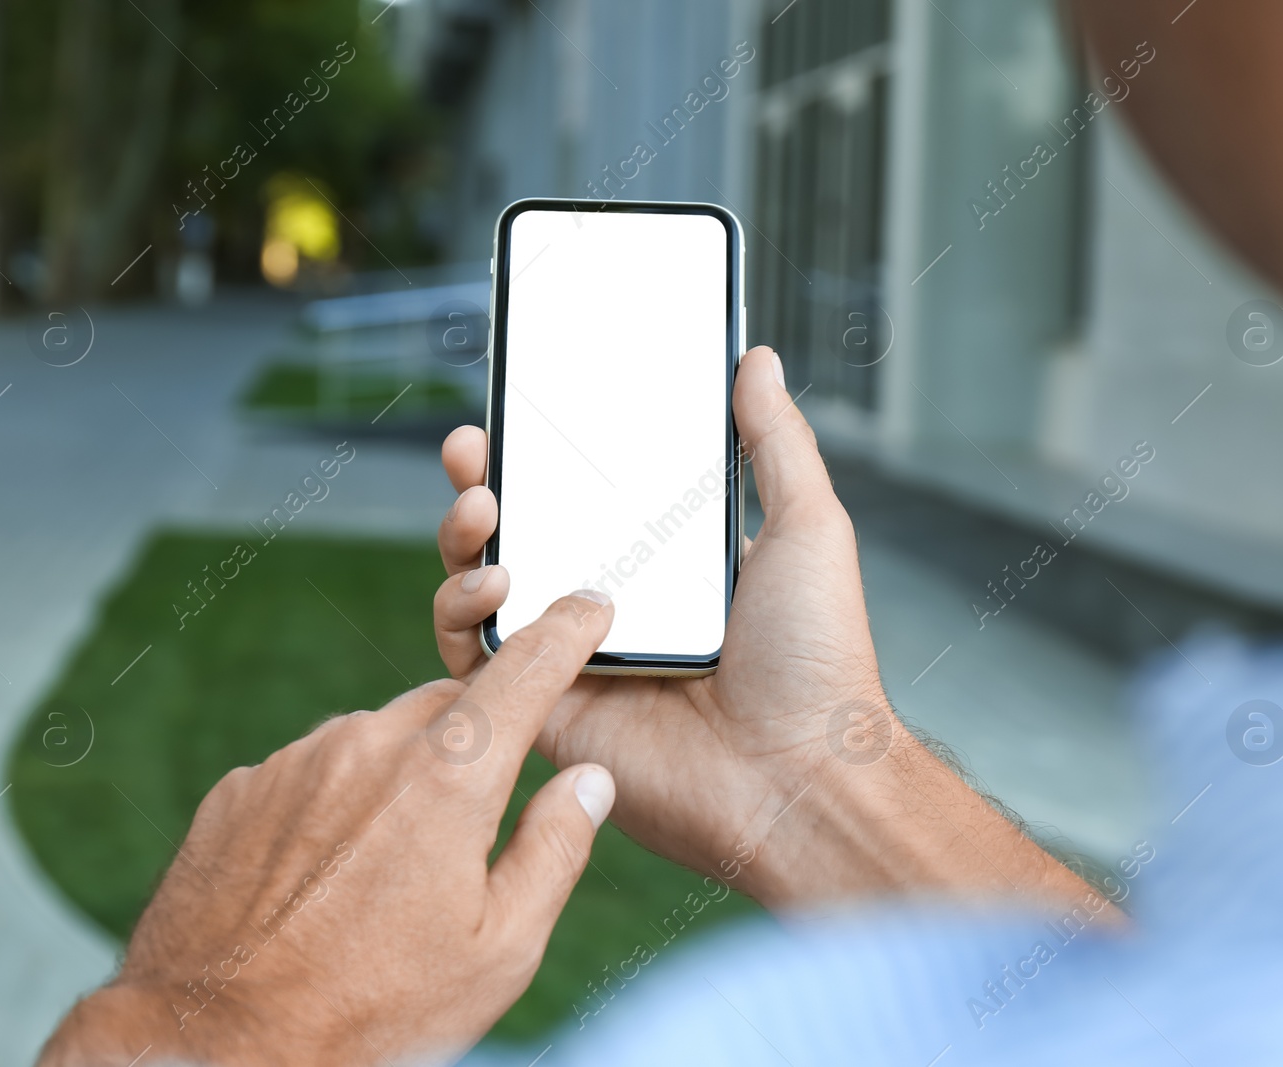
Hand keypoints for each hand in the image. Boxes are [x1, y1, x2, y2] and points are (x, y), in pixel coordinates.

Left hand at [39, 593, 621, 1066]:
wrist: (214, 1049)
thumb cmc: (371, 1014)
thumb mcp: (499, 952)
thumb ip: (555, 850)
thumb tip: (588, 780)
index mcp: (448, 781)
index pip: (524, 675)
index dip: (565, 633)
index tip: (588, 608)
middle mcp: (368, 747)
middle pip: (447, 709)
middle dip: (475, 741)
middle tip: (474, 822)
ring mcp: (294, 764)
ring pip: (374, 740)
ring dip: (399, 778)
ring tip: (387, 875)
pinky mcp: (240, 791)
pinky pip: (310, 773)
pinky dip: (334, 804)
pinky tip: (326, 878)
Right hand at [435, 347, 1098, 910]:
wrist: (802, 777)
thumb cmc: (819, 660)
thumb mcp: (806, 528)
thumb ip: (774, 441)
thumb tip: (757, 358)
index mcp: (665, 565)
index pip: (586, 496)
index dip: (546, 452)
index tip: (522, 406)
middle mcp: (612, 607)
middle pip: (522, 536)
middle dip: (482, 485)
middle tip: (472, 448)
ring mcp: (574, 659)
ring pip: (484, 591)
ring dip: (463, 542)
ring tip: (481, 506)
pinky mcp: (547, 712)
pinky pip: (477, 662)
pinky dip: (464, 615)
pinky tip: (493, 584)